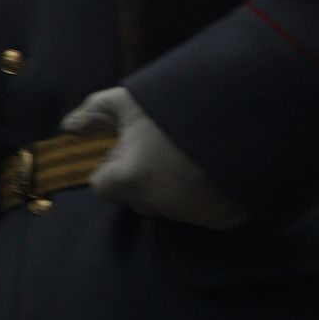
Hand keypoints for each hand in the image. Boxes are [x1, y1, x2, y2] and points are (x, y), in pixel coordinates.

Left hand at [61, 87, 248, 229]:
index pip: (104, 184)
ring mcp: (194, 216)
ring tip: (191, 153)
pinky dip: (204, 195)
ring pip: (168, 205)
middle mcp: (159, 205)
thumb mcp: (132, 100)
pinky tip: (214, 166)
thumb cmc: (180, 103)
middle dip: (141, 175)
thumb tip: (67, 127)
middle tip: (165, 145)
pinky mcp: (226, 219)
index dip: (114, 163)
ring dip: (171, 186)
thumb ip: (93, 112)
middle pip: (135, 197)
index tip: (133, 144)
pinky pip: (202, 211)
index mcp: (131, 180)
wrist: (251, 108)